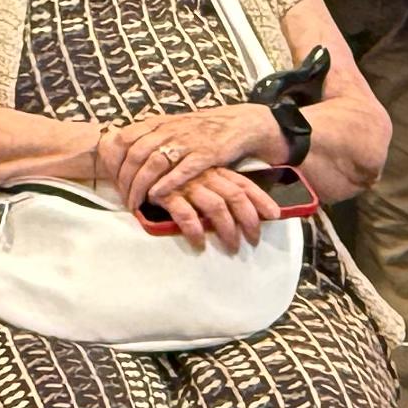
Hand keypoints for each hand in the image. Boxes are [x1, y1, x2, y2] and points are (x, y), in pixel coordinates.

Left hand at [101, 104, 275, 218]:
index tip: (111, 178)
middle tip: (124, 199)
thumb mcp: (171, 125)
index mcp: (158, 122)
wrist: (238, 123)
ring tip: (136, 203)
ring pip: (154, 164)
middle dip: (126, 180)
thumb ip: (150, 135)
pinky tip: (155, 197)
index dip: (115, 160)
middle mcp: (170, 130)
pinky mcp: (206, 155)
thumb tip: (123, 149)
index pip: (125, 138)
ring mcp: (188, 142)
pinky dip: (166, 184)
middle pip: (136, 154)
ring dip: (141, 186)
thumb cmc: (201, 128)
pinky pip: (181, 170)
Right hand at [148, 163, 276, 251]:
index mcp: (214, 170)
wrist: (131, 159)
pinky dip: (195, 230)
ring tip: (232, 248)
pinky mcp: (166, 194)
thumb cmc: (167, 173)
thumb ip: (214, 188)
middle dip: (248, 220)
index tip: (275, 215)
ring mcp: (186, 184)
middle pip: (235, 197)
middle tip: (253, 240)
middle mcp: (204, 175)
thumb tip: (238, 210)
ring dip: (227, 230)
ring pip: (216, 207)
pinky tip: (200, 243)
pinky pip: (185, 214)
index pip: (244, 184)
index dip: (261, 199)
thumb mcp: (196, 175)